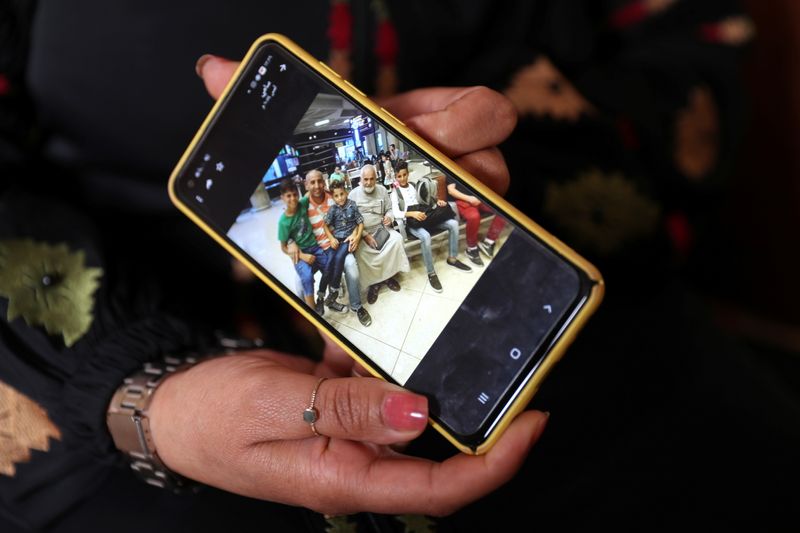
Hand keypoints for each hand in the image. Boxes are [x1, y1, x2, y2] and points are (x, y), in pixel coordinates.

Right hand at [191, 55, 539, 515]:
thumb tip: (419, 415)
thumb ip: (347, 410)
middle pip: (439, 457)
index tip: (532, 421)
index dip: (495, 461)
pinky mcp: (342, 412)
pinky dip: (397, 364)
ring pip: (415, 419)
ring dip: (442, 389)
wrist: (173, 411)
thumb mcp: (274, 407)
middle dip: (486, 424)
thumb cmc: (212, 417)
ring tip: (471, 347)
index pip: (440, 487)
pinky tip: (399, 333)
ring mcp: (351, 438)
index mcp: (345, 477)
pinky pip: (384, 391)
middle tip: (520, 377)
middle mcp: (357, 463)